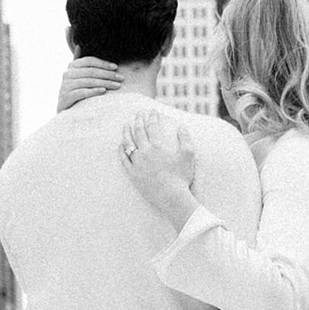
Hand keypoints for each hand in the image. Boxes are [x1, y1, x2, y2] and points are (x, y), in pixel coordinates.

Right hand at [57, 56, 120, 112]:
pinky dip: (94, 91)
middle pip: (91, 71)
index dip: (103, 63)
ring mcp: (66, 85)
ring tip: (116, 85)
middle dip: (108, 74)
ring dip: (105, 83)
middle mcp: (68, 73)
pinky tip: (104, 91)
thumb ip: (88, 67)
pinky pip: (82, 92)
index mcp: (72, 66)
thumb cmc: (76, 92)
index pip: (89, 61)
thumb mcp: (80, 77)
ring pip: (89, 81)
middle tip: (121, 78)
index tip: (116, 67)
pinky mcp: (66, 96)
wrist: (64, 111)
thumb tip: (99, 55)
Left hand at [119, 110, 198, 230]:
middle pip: (139, 132)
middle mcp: (145, 152)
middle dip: (139, 120)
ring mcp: (137, 163)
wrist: (172, 198)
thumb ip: (185, 139)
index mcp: (158, 146)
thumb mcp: (188, 155)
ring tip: (126, 124)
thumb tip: (181, 126)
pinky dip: (121, 150)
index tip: (152, 111)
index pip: (152, 127)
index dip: (152, 117)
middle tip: (139, 113)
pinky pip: (123, 160)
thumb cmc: (181, 177)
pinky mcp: (132, 174)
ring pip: (128, 143)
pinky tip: (120, 145)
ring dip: (126, 132)